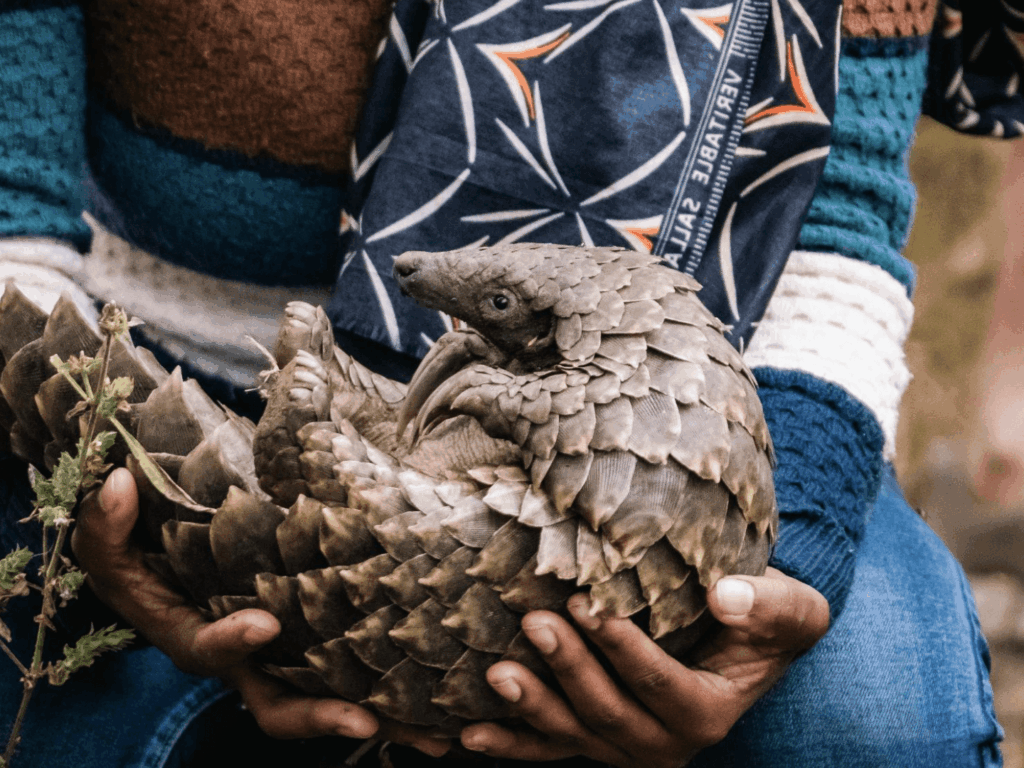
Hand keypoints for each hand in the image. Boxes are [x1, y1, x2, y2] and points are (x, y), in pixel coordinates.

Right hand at [71, 469, 448, 753]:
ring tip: (436, 733)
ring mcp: (282, 659)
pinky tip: (447, 695)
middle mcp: (242, 661)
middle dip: (319, 718)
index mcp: (191, 636)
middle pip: (277, 706)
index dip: (230, 642)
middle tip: (364, 721)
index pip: (206, 649)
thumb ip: (107, 522)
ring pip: (328, 700)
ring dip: (379, 718)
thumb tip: (120, 482)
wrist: (173, 561)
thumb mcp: (111, 542)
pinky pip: (354, 676)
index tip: (262, 622)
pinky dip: (396, 690)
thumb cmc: (139, 553)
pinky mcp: (317, 646)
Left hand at [460, 568, 828, 766]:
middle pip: (609, 711)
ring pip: (574, 734)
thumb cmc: (767, 619)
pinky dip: (514, 742)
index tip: (589, 605)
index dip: (624, 649)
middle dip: (570, 668)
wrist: (748, 645)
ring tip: (497, 672)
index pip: (661, 684)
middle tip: (535, 622)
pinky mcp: (597, 740)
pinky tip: (471, 732)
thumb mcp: (789, 609)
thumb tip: (727, 596)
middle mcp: (666, 743)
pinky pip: (552, 747)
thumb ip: (766, 605)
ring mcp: (625, 747)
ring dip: (533, 705)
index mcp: (708, 713)